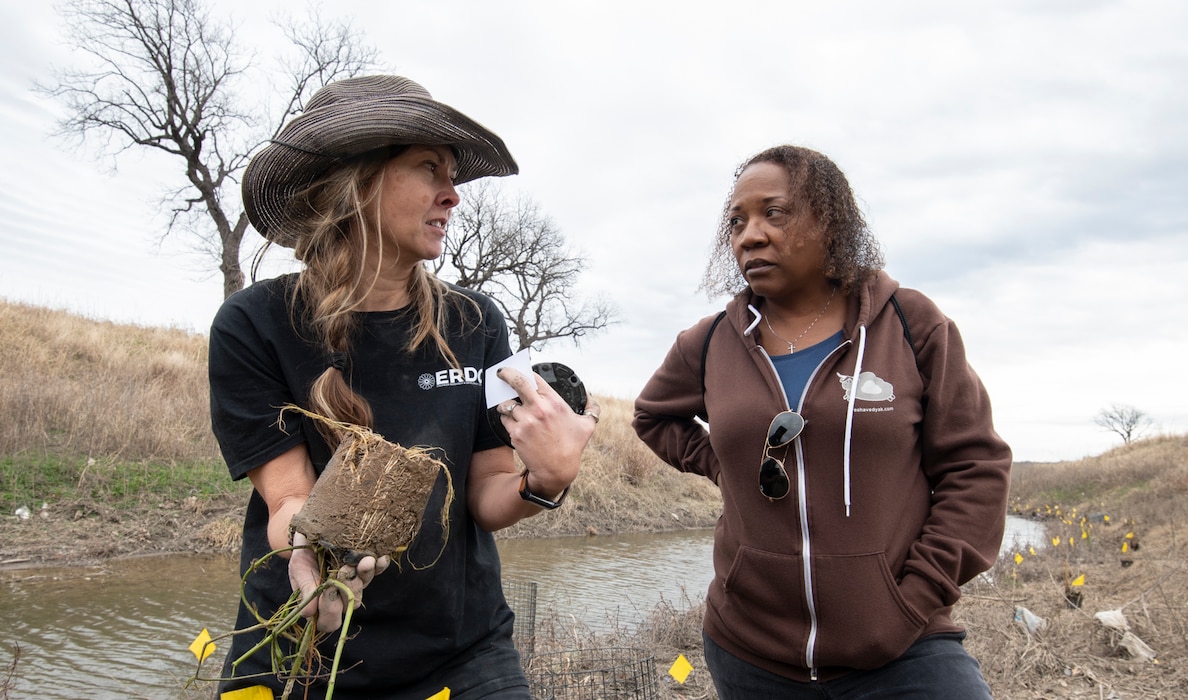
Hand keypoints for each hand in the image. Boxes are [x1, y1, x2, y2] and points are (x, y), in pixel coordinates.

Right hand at [289, 532, 390, 632]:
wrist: (312, 531)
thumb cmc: (303, 553)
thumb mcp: (299, 568)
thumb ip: (305, 588)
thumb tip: (308, 613)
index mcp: (321, 603)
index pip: (329, 621)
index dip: (330, 610)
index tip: (328, 587)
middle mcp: (340, 595)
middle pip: (351, 604)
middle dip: (349, 588)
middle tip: (344, 568)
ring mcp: (355, 581)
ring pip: (364, 586)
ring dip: (365, 575)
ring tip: (364, 561)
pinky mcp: (366, 567)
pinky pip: (377, 570)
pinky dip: (380, 565)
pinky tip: (381, 558)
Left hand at [496, 367, 597, 495]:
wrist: (557, 470)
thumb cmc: (572, 447)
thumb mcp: (587, 426)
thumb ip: (592, 408)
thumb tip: (590, 396)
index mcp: (554, 402)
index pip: (535, 378)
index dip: (527, 372)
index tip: (521, 371)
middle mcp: (539, 409)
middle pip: (517, 382)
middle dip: (506, 374)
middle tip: (501, 372)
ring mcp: (526, 421)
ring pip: (507, 404)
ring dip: (506, 404)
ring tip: (510, 407)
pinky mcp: (516, 433)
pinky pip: (504, 419)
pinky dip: (506, 419)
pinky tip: (514, 422)